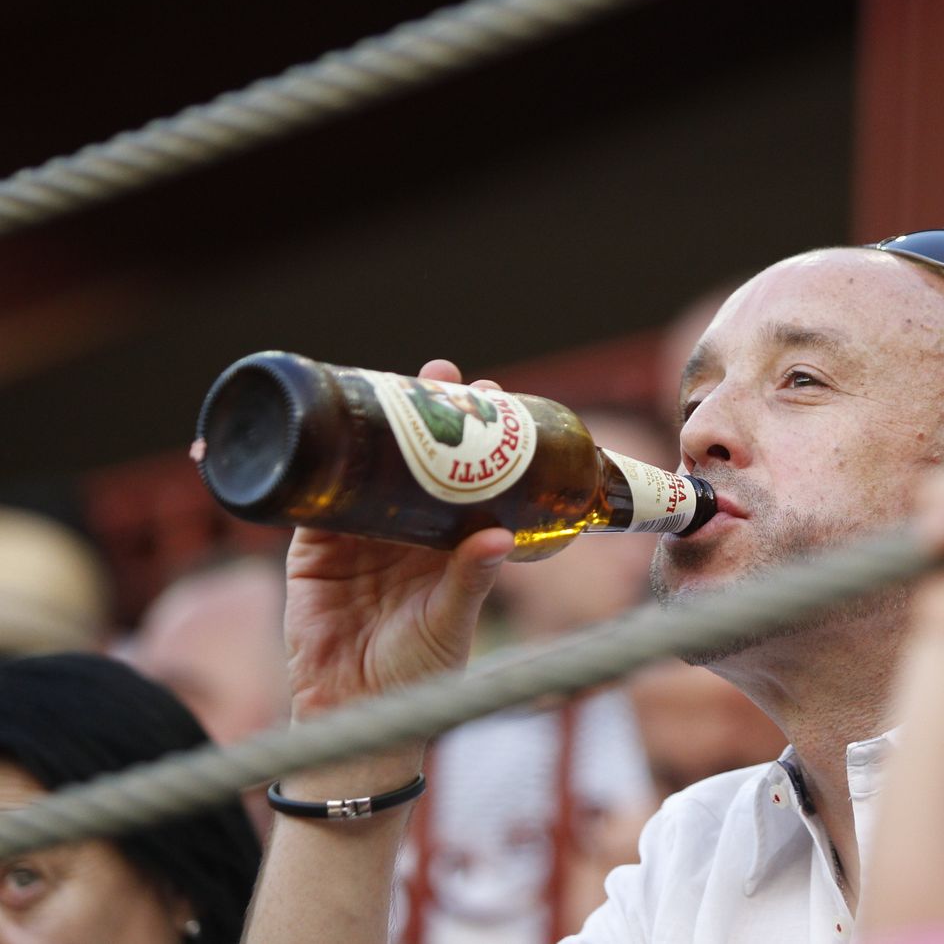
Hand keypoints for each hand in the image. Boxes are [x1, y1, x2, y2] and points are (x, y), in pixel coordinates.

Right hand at [282, 359, 514, 719]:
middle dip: (424, 411)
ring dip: (369, 423)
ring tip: (382, 380)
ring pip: (362, 464)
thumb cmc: (418, 672)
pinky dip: (300, 464)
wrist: (356, 714)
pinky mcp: (309, 547)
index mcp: (445, 539)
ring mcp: (355, 532)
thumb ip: (471, 582)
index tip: (487, 393)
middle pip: (414, 455)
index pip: (463, 472)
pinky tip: (301, 429)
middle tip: (440, 373)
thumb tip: (499, 539)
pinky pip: (305, 497)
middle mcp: (402, 527)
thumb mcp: (452, 621)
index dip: (473, 432)